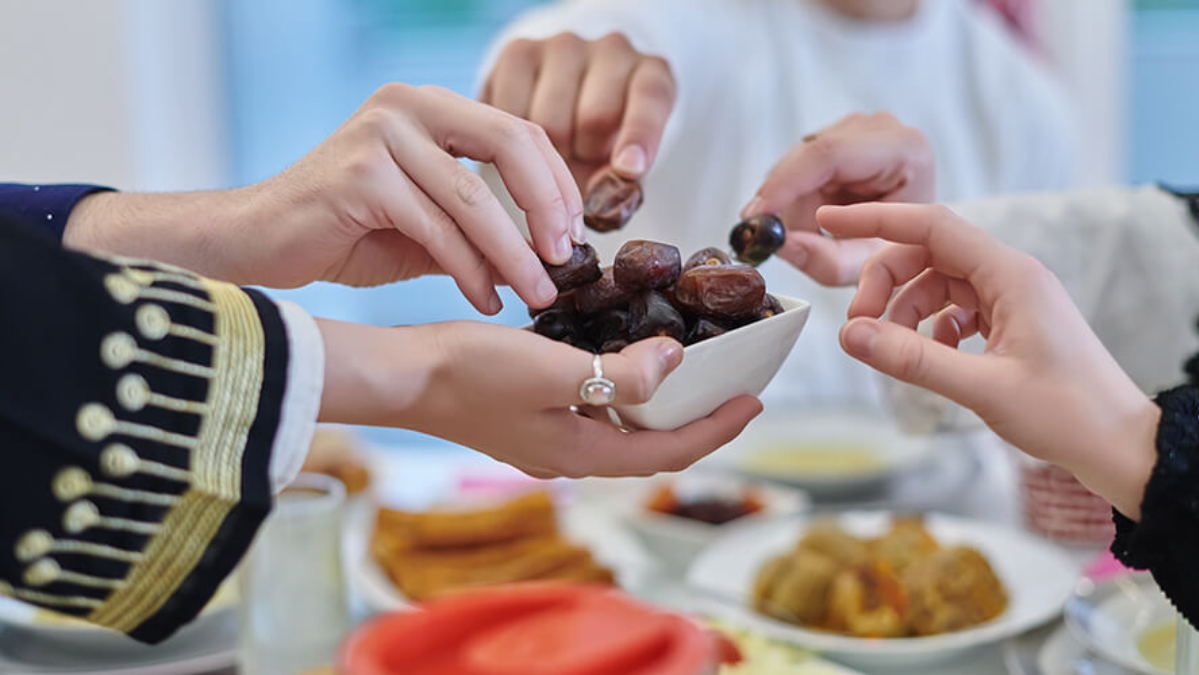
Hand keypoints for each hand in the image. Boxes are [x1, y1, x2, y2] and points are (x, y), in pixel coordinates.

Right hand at [66, 84, 583, 312]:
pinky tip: (486, 299)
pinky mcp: (359, 175)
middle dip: (548, 207)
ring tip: (537, 293)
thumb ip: (480, 221)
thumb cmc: (346, 233)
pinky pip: (436, 228)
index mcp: (430, 106)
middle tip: (566, 260)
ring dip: (514, 254)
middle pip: (510, 144)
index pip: (518, 130)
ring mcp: (381, 135)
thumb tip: (549, 251)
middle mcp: (407, 105)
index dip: (556, 182)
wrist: (258, 244)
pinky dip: (469, 270)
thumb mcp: (428, 220)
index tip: (575, 235)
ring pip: (474, 198)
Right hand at [317, 319, 762, 477]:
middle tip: (731, 388)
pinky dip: (621, 394)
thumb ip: (618, 374)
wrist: (402, 377)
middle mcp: (568, 456)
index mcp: (580, 453)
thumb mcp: (552, 369)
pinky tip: (622, 362)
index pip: (668, 451)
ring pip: (622, 430)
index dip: (716, 428)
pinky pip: (593, 413)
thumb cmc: (468, 373)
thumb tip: (675, 361)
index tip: (753, 400)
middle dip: (696, 421)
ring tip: (690, 374)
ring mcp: (547, 440)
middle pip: (650, 446)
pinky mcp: (528, 418)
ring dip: (659, 407)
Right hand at [481, 32, 674, 186]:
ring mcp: (563, 46)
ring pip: (549, 120)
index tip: (629, 169)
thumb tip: (599, 200)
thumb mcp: (622, 165)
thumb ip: (618, 184)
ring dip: (547, 153)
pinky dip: (514, 141)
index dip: (640, 134)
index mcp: (651, 74)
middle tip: (580, 166)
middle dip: (585, 156)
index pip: (650, 98)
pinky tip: (524, 142)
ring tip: (554, 152)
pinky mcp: (519, 51)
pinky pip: (511, 111)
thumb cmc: (604, 143)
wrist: (567, 104)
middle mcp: (612, 50)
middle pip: (595, 116)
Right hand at [742, 112, 934, 285]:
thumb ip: (825, 260)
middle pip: (808, 158)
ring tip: (809, 233)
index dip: (786, 183)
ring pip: (797, 163)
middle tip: (767, 237)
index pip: (830, 155)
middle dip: (783, 202)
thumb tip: (781, 244)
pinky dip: (794, 196)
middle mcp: (880, 128)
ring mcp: (857, 127)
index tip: (757, 214)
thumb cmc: (900, 246)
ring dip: (790, 203)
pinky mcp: (838, 135)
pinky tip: (810, 216)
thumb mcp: (866, 263)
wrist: (914, 234)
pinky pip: (798, 165)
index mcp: (904, 150)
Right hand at [821, 202, 1159, 517]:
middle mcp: (1010, 277)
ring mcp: (1011, 299)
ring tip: (891, 351)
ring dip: (904, 311)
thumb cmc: (1068, 414)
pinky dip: (929, 328)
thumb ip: (912, 359)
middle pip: (926, 255)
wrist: (1118, 446)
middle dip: (885, 284)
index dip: (875, 220)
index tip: (830, 219)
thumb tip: (851, 336)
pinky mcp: (1010, 323)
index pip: (930, 226)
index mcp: (1010, 275)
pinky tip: (929, 357)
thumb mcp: (982, 388)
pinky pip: (954, 309)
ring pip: (936, 284)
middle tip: (857, 326)